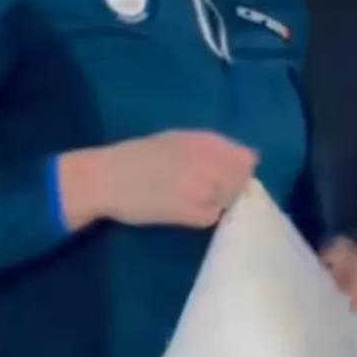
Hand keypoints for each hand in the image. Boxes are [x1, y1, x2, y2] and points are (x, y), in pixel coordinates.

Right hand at [59, 131, 258, 231]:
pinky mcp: (191, 212)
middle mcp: (208, 161)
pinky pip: (212, 217)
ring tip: (192, 198)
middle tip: (208, 190)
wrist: (106, 178)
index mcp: (204, 140)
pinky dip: (203, 216)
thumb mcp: (177, 139)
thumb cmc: (138, 156)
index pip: (247, 158)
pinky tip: (184, 211)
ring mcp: (202, 187)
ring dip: (218, 202)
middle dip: (231, 186)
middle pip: (241, 181)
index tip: (227, 174)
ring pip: (228, 200)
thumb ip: (213, 146)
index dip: (240, 169)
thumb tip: (250, 158)